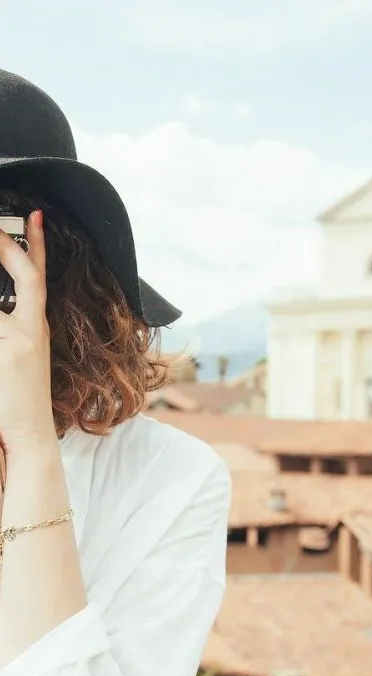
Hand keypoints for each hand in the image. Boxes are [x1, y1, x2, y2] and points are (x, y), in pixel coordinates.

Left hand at [0, 210, 56, 456]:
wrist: (30, 435)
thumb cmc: (19, 399)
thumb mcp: (15, 356)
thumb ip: (9, 330)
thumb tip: (1, 307)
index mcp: (35, 327)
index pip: (38, 277)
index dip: (37, 244)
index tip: (35, 215)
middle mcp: (32, 329)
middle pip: (28, 275)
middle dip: (8, 246)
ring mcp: (19, 341)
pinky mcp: (7, 353)